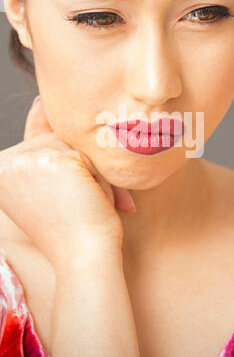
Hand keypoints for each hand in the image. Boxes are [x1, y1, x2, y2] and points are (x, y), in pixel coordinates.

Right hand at [0, 95, 134, 267]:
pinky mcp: (48, 160)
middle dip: (83, 169)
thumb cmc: (74, 225)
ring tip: (97, 203)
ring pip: (73, 146)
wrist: (85, 256)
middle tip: (95, 201)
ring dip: (93, 173)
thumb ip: (43, 142)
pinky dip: (100, 176)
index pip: (39, 146)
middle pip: (57, 142)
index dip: (64, 164)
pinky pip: (86, 153)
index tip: (68, 183)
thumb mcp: (52, 182)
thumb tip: (39, 100)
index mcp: (0, 171)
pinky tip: (98, 200)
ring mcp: (23, 160)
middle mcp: (4, 164)